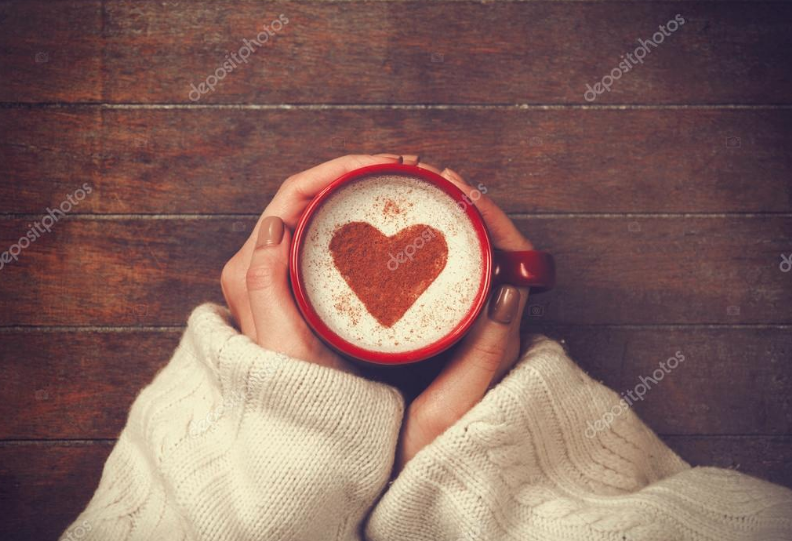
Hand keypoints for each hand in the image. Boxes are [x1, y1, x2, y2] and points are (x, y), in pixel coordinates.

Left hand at [220, 154, 400, 371]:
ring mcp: (286, 274)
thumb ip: (264, 283)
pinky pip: (331, 239)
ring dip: (358, 194)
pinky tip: (389, 220)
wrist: (310, 430)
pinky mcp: (308, 287)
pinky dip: (360, 220)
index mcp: (251, 268)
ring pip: (321, 215)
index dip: (337, 170)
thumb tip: (274, 222)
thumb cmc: (298, 391)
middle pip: (309, 198)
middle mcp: (264, 265)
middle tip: (403, 170)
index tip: (383, 165)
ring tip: (402, 185)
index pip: (293, 197)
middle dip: (354, 175)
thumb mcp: (281, 342)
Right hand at [395, 166, 532, 470]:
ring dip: (445, 228)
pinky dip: (428, 257)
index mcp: (505, 334)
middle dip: (462, 210)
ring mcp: (470, 330)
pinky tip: (401, 249)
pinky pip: (446, 284)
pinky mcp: (447, 339)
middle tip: (428, 183)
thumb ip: (488, 349)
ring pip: (466, 264)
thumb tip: (511, 288)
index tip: (455, 188)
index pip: (510, 256)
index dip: (485, 215)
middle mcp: (493, 326)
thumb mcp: (460, 401)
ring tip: (416, 202)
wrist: (429, 490)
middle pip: (488, 250)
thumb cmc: (442, 451)